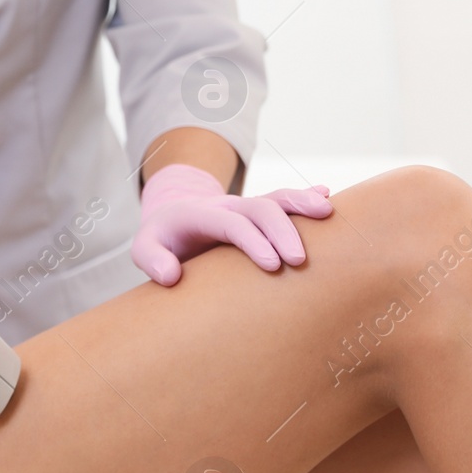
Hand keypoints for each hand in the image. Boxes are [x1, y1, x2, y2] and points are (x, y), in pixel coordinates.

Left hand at [131, 164, 333, 286]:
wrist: (171, 217)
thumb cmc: (161, 239)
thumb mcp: (143, 248)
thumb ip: (151, 260)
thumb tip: (171, 276)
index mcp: (199, 215)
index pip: (231, 224)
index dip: (253, 241)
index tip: (272, 265)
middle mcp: (227, 206)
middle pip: (259, 209)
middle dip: (282, 230)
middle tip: (300, 260)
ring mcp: (245, 206)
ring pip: (276, 198)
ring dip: (301, 204)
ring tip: (327, 214)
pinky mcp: (258, 211)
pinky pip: (283, 198)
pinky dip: (305, 195)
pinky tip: (328, 198)